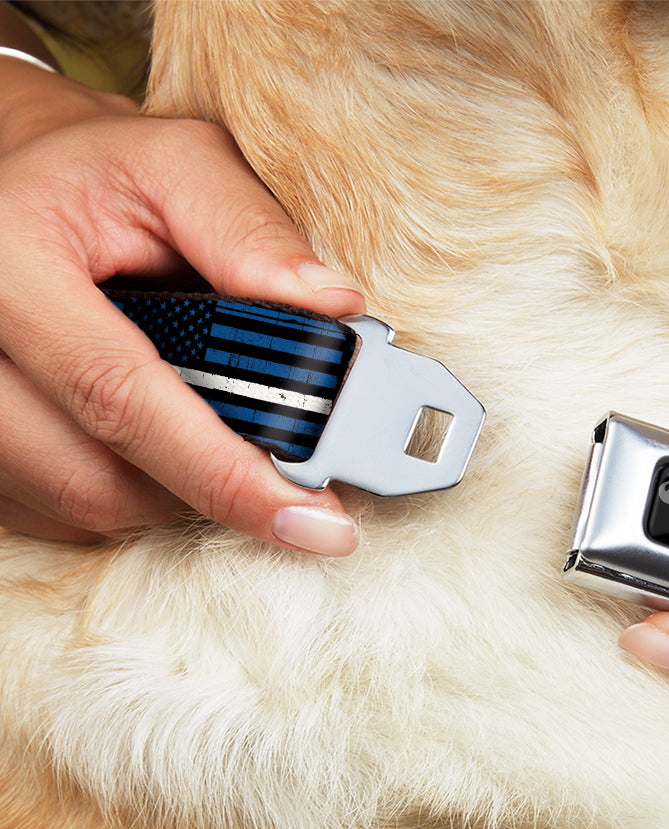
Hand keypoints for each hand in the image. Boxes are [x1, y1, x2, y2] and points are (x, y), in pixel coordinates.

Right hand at [0, 56, 363, 552]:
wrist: (17, 186)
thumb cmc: (99, 175)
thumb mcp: (176, 165)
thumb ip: (250, 230)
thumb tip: (333, 306)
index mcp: (9, 265)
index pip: (121, 396)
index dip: (225, 472)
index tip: (314, 518)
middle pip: (98, 477)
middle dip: (212, 488)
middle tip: (292, 482)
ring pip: (84, 504)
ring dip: (176, 491)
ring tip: (223, 437)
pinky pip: (62, 510)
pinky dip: (136, 491)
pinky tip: (167, 443)